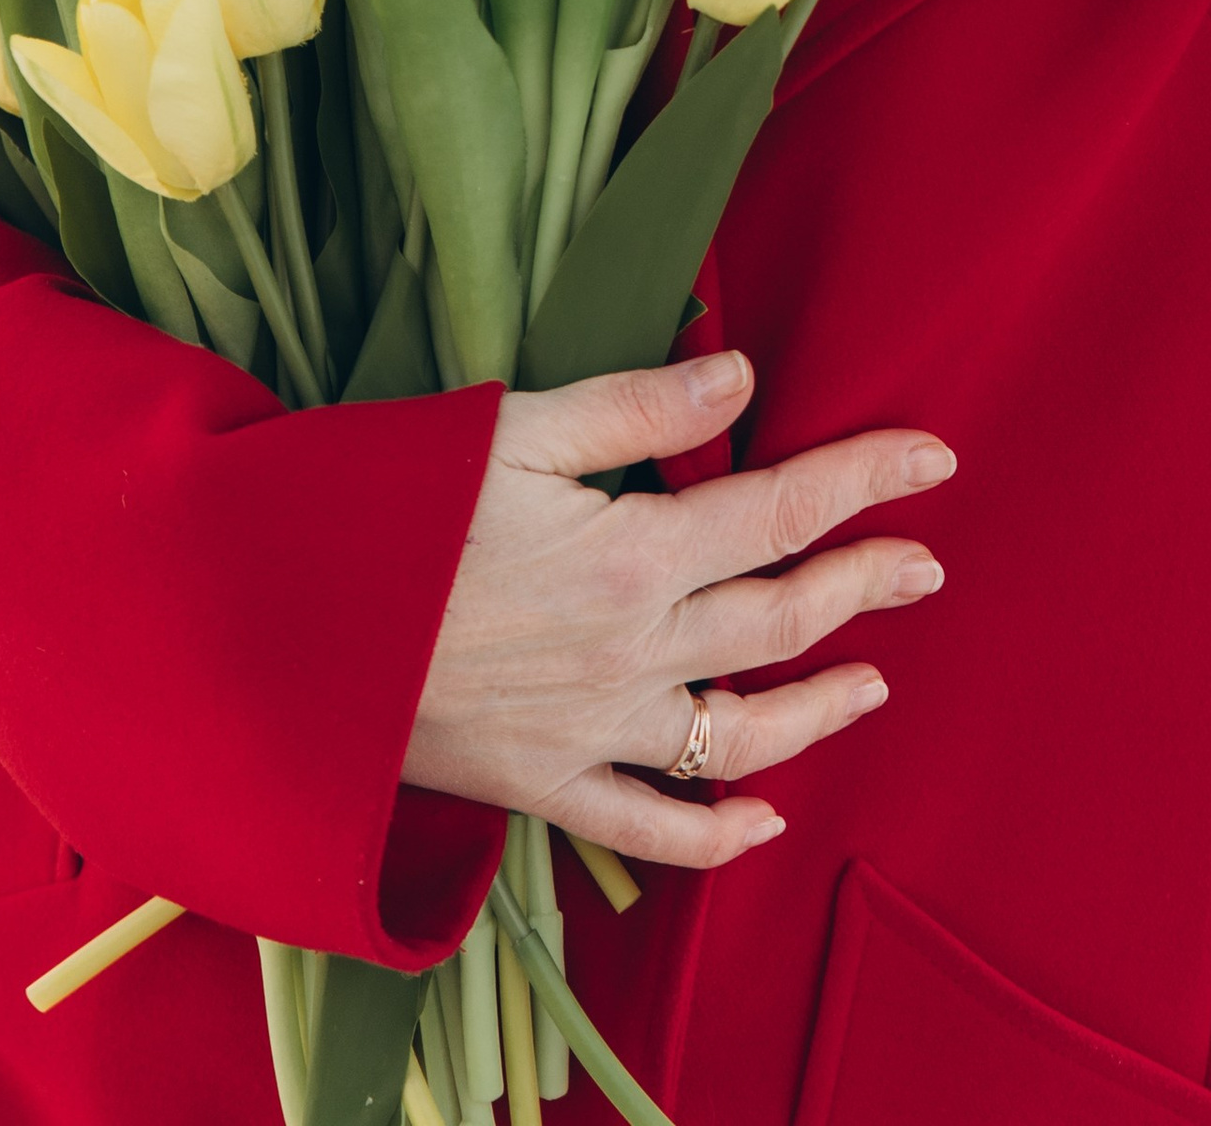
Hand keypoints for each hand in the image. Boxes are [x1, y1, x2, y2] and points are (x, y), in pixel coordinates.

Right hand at [403, 354, 952, 865]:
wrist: (276, 632)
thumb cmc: (390, 508)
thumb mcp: (512, 426)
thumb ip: (638, 407)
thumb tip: (742, 378)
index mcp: (633, 552)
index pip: (784, 509)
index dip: (868, 478)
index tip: (934, 457)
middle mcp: (632, 652)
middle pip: (783, 620)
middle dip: (866, 584)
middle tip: (926, 565)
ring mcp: (593, 731)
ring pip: (742, 732)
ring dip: (822, 707)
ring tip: (877, 680)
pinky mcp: (543, 787)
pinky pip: (651, 826)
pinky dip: (718, 832)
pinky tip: (767, 818)